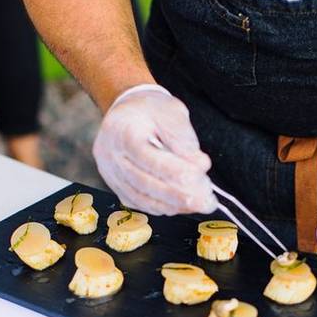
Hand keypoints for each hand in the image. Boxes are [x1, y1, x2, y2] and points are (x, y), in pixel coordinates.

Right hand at [93, 85, 217, 214]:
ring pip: (141, 198)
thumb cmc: (149, 109)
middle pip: (144, 183)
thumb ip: (184, 139)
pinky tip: (181, 205)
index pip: (148, 158)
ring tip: (199, 205)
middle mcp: (111, 156)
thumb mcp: (171, 112)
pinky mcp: (116, 186)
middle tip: (206, 202)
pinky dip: (162, 207)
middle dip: (178, 195)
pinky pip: (139, 203)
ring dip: (172, 205)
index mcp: (122, 132)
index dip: (175, 171)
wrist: (126, 111)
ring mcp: (110, 174)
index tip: (200, 175)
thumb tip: (200, 166)